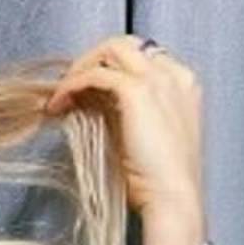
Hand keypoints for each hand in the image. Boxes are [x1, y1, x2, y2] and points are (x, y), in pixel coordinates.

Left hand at [44, 34, 205, 217]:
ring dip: (78, 69)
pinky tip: (60, 105)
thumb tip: (88, 93)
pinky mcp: (137, 91)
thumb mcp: (142, 130)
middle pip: (122, 45)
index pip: (139, 54)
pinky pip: (95, 74)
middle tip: (68, 86)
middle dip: (90, 61)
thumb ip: (123, 105)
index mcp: (183, 83)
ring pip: (108, 50)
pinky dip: (72, 85)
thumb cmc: (157, 176)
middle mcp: (174, 74)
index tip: (84, 86)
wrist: (173, 199)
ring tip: (61, 96)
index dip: (107, 66)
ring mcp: (158, 80)